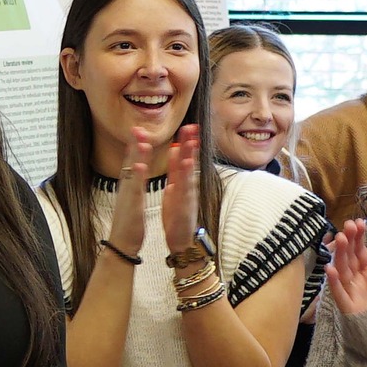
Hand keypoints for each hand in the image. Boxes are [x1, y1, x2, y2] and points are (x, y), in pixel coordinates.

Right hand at [100, 128, 152, 263]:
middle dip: (134, 143)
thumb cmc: (129, 222)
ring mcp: (128, 195)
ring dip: (136, 155)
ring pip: (132, 171)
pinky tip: (139, 165)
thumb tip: (134, 170)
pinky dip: (136, 176)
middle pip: (130, 161)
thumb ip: (134, 183)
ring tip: (141, 139)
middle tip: (137, 126)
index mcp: (129, 185)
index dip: (135, 145)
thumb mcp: (132, 198)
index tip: (139, 129)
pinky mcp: (132, 205)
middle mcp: (126, 187)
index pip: (132, 161)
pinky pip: (134, 189)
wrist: (122, 243)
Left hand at [160, 124, 201, 254]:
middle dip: (190, 144)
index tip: (187, 126)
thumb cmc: (178, 215)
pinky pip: (186, 189)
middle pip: (189, 161)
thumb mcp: (174, 189)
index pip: (184, 158)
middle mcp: (187, 186)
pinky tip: (188, 164)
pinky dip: (187, 176)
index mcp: (181, 182)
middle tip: (192, 126)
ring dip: (191, 156)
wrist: (182, 240)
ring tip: (191, 141)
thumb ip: (175, 171)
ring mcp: (188, 195)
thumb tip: (176, 151)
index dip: (185, 142)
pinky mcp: (185, 205)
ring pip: (189, 173)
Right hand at [324, 220, 366, 316]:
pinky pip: (338, 294)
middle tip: (348, 225)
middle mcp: (357, 282)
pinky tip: (331, 269)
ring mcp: (351, 294)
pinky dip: (334, 282)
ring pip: (342, 270)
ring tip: (339, 237)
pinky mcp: (348, 309)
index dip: (358, 238)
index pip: (360, 252)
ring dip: (339, 254)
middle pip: (349, 257)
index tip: (358, 223)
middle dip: (348, 241)